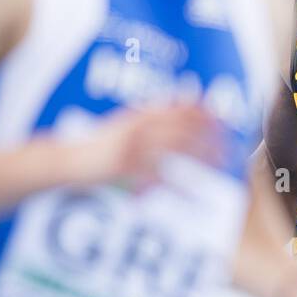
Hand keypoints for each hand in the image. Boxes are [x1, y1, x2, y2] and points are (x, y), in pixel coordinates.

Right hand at [70, 102, 222, 187]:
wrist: (67, 160)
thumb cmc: (98, 143)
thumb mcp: (123, 122)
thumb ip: (149, 114)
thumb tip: (179, 104)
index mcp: (139, 114)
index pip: (179, 108)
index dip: (204, 113)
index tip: (224, 120)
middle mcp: (138, 126)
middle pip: (183, 126)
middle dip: (210, 135)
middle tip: (230, 145)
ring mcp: (132, 146)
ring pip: (177, 148)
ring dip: (203, 156)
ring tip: (222, 164)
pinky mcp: (126, 168)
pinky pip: (159, 177)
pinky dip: (180, 186)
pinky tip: (195, 193)